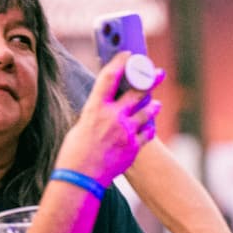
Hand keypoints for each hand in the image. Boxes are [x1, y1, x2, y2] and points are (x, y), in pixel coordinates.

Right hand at [58, 57, 161, 185]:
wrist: (81, 178)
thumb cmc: (75, 152)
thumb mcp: (82, 125)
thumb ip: (98, 113)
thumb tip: (108, 106)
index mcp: (94, 108)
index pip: (109, 77)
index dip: (120, 62)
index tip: (129, 55)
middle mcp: (112, 117)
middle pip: (137, 92)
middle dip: (150, 80)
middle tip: (158, 73)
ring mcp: (126, 132)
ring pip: (147, 112)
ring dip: (153, 106)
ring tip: (157, 103)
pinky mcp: (134, 147)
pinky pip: (148, 133)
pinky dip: (149, 127)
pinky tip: (150, 125)